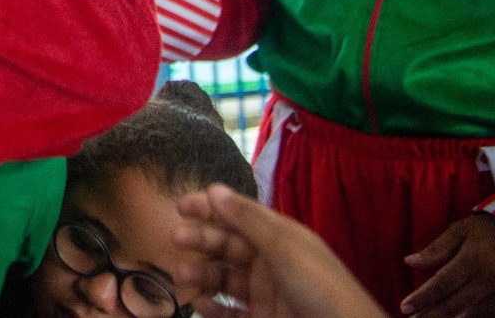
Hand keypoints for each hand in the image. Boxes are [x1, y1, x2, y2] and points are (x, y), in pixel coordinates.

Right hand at [173, 184, 387, 317]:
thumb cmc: (320, 288)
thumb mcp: (284, 247)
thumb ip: (247, 219)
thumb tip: (213, 188)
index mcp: (280, 237)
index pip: (239, 215)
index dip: (211, 207)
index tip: (181, 205)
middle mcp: (271, 262)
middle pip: (228, 245)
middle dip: (201, 239)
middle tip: (174, 237)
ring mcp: (266, 293)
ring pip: (225, 278)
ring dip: (202, 274)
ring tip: (182, 275)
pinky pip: (231, 311)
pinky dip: (213, 307)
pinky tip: (198, 304)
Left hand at [402, 214, 494, 317]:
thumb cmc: (486, 232)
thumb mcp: (459, 231)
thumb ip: (436, 248)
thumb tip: (409, 261)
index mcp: (474, 260)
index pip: (443, 284)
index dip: (423, 298)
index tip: (405, 308)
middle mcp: (491, 280)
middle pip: (456, 304)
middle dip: (432, 315)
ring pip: (474, 316)